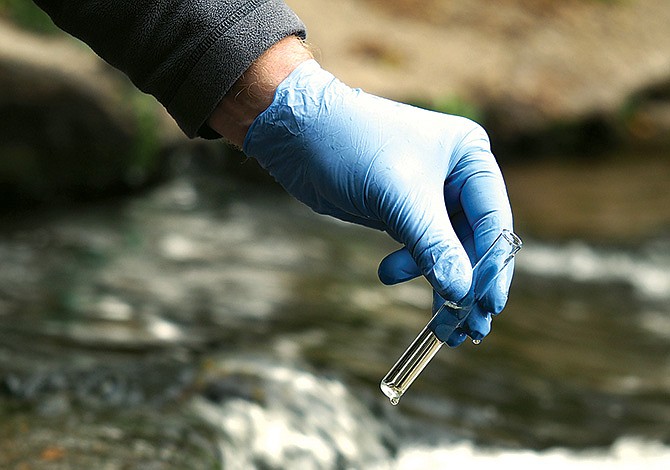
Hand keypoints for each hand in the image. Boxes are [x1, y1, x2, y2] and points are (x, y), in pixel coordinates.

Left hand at [242, 59, 513, 346]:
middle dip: (469, 285)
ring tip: (439, 326)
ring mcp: (430, 196)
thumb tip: (462, 293)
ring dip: (441, 285)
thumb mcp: (399, 199)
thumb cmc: (352, 147)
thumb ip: (434, 247)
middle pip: (475, 242)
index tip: (487, 306)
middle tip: (469, 330)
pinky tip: (391, 276)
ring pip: (448, 251)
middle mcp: (457, 175)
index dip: (492, 267)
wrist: (297, 134)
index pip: (493, 221)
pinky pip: (421, 249)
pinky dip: (414, 269)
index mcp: (470, 157)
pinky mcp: (404, 211)